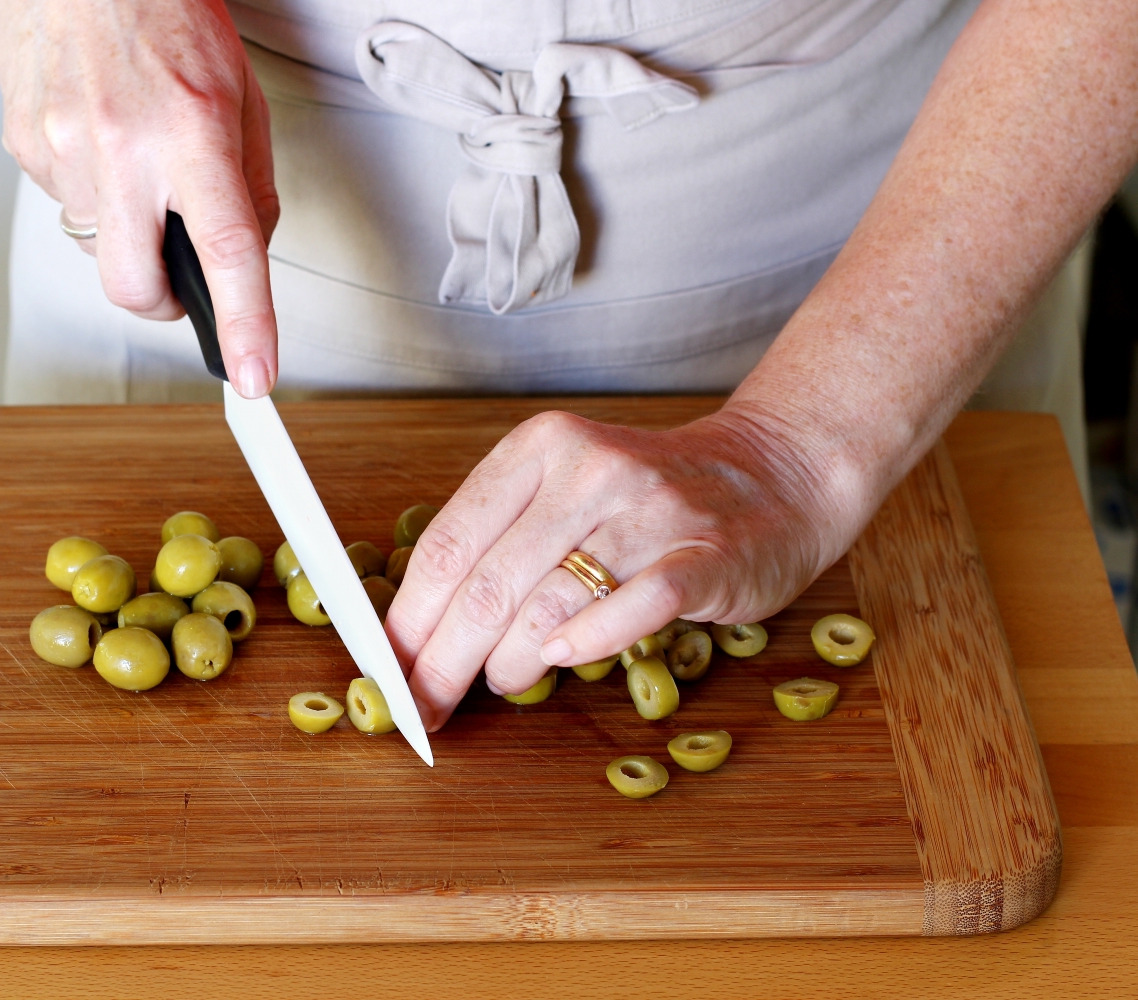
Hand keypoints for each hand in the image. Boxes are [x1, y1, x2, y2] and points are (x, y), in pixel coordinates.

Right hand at [0, 0, 279, 394]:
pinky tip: (99, 137)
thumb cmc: (167, 13)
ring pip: (98, 246)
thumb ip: (250, 185)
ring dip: (125, 227)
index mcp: (191, 132)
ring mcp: (63, 148)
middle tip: (179, 273)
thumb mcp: (240, 96)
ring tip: (135, 157)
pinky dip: (91, 189)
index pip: (226, 251)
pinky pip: (65, 202)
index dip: (244, 325)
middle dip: (161, 301)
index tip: (253, 375)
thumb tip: (247, 257)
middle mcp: (122, 146)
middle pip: (135, 288)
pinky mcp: (23, 144)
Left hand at [385, 408, 868, 730]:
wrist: (774, 476)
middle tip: (423, 705)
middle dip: (442, 660)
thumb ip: (500, 542)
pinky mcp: (704, 555)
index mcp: (540, 449)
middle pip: (487, 585)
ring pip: (548, 603)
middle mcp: (589, 470)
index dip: (408, 617)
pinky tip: (561, 661)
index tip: (387, 670)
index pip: (448, 544)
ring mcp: (650, 511)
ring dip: (508, 661)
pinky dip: (589, 642)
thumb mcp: (563, 490)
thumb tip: (418, 631)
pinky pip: (633, 607)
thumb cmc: (648, 499)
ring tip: (500, 681)